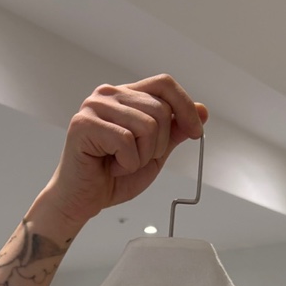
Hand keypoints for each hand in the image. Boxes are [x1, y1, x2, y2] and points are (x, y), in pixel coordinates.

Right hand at [41, 74, 207, 229]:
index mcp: (125, 95)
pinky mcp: (84, 124)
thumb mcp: (154, 154)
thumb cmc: (112, 177)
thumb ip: (175, 132)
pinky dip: (126, 164)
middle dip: (159, 145)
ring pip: (147, 126)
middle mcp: (109, 94)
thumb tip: (202, 111)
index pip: (164, 84)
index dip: (185, 106)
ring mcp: (94, 106)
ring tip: (121, 163)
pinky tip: (111, 166)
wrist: (82, 200)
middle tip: (136, 160)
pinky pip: (126, 141)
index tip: (195, 132)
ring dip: (142, 157)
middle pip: (160, 109)